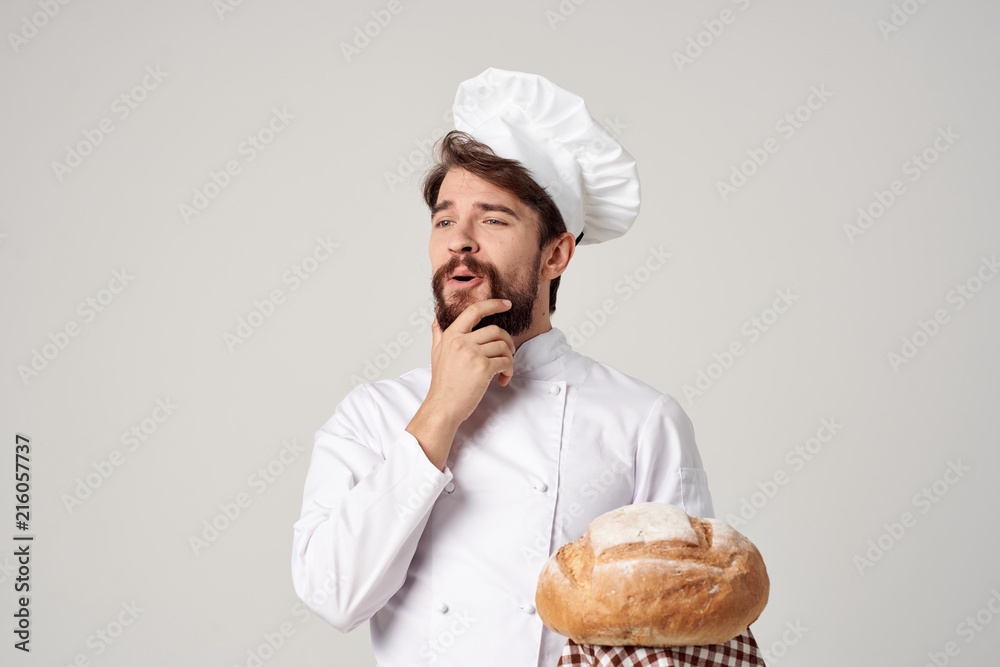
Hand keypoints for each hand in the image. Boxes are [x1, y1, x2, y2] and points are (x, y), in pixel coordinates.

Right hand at [406, 299, 515, 469]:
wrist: (443, 406)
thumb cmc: (442, 382)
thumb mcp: (436, 352)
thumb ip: (439, 331)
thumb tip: (438, 311)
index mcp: (451, 335)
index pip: (474, 311)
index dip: (493, 304)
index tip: (506, 304)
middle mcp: (461, 341)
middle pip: (496, 330)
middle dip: (507, 341)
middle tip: (508, 353)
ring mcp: (472, 354)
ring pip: (503, 346)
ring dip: (509, 358)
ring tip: (503, 371)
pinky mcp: (483, 368)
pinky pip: (506, 362)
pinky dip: (509, 371)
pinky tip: (502, 380)